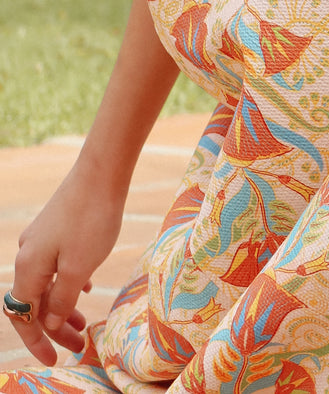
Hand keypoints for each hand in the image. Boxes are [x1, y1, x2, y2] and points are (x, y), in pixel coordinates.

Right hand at [8, 166, 123, 364]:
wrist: (102, 170)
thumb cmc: (92, 218)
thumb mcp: (79, 268)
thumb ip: (62, 299)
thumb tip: (49, 323)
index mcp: (28, 267)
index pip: (23, 316)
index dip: (35, 342)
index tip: (54, 361)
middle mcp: (28, 253)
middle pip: (34, 302)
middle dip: (53, 329)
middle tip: (77, 346)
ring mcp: (41, 239)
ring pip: (47, 284)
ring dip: (62, 307)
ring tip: (83, 325)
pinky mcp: (56, 228)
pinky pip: (56, 266)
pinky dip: (68, 283)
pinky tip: (86, 288)